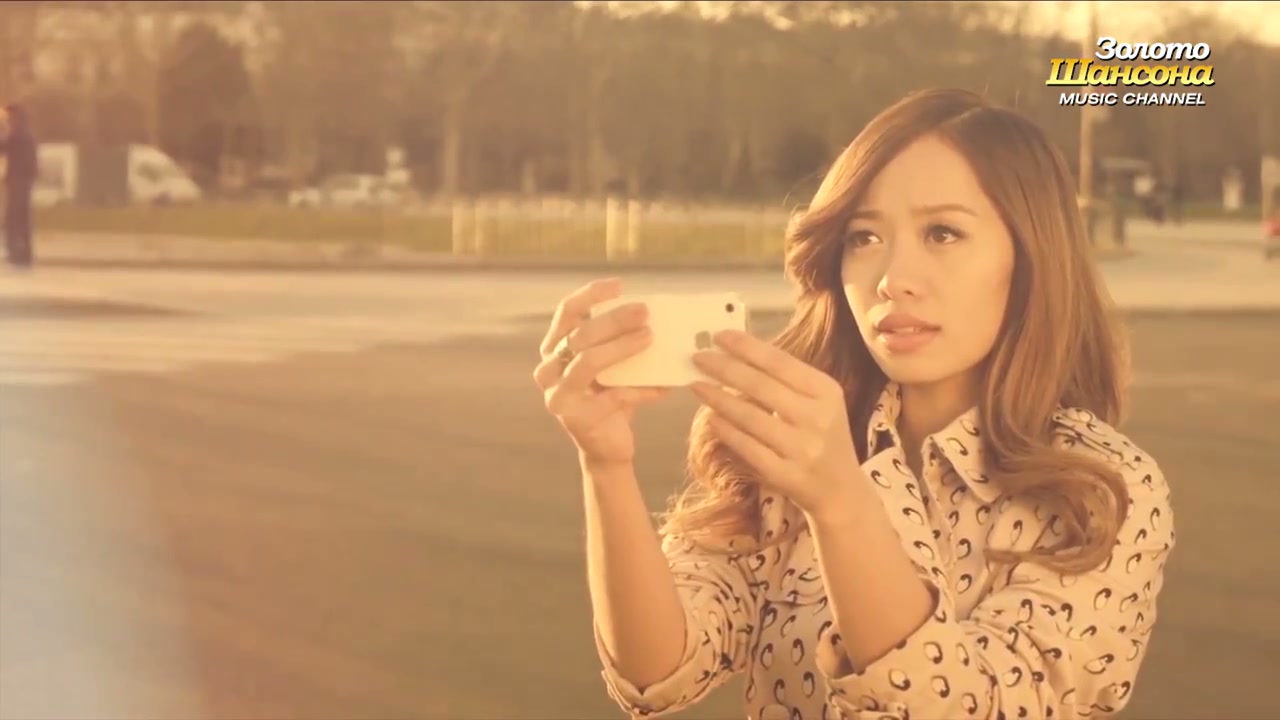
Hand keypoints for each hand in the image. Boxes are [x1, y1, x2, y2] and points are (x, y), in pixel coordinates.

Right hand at [533, 278, 669, 466]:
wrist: (607, 446)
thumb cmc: (611, 396)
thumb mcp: (612, 365)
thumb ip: (619, 341)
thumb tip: (652, 312)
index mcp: (554, 348)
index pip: (567, 312)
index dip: (592, 295)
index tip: (621, 286)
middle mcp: (548, 369)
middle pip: (581, 335)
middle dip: (614, 320)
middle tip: (645, 312)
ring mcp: (558, 395)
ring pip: (588, 362)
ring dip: (622, 347)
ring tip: (650, 338)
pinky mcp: (576, 419)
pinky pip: (613, 397)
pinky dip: (642, 389)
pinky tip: (664, 386)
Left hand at [689, 329, 858, 515]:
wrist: (840, 490)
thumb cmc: (823, 437)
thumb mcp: (818, 402)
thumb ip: (787, 380)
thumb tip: (738, 353)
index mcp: (826, 391)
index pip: (780, 362)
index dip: (746, 347)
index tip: (719, 336)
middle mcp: (817, 418)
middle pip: (761, 386)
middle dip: (724, 368)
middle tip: (698, 358)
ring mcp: (802, 449)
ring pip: (750, 417)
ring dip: (718, 399)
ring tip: (697, 386)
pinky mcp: (785, 475)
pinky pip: (747, 448)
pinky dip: (726, 431)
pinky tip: (711, 419)